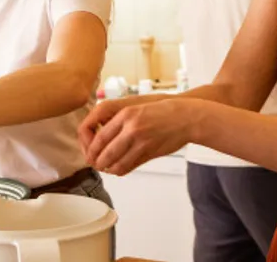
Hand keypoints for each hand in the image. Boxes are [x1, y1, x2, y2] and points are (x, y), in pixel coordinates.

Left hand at [80, 97, 199, 175]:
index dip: (90, 148)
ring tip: (106, 167)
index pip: (98, 135)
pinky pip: (128, 166)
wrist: (186, 117)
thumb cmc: (163, 111)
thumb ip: (119, 120)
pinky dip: (120, 170)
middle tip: (95, 163)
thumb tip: (100, 135)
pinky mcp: (149, 152)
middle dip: (96, 161)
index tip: (90, 152)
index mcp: (125, 113)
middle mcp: (131, 127)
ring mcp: (141, 141)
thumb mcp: (137, 107)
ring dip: (108, 168)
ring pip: (115, 163)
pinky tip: (119, 168)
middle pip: (103, 152)